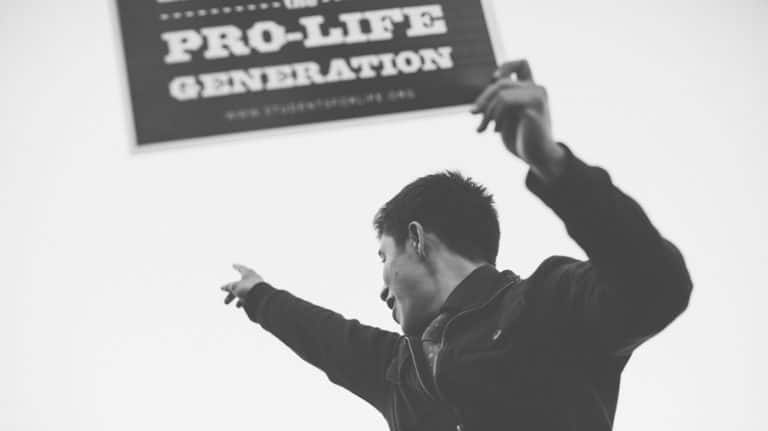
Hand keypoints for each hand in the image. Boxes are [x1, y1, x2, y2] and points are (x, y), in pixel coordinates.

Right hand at [221, 263, 263, 307]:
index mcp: (248, 273)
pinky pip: (251, 297)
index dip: (237, 267)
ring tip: (237, 306)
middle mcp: (253, 279)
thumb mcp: (235, 287)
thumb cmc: (248, 288)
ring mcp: (257, 287)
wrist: (261, 297)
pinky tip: (243, 306)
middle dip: (232, 293)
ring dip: (240, 299)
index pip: (241, 268)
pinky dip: (246, 301)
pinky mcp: (259, 295)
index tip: (233, 265)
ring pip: (246, 293)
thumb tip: (222, 287)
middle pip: (240, 285)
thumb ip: (228, 287)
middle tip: (226, 301)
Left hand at [471, 59, 565, 181]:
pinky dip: (495, 115)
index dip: (505, 67)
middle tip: (473, 114)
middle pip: (501, 82)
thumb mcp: (505, 120)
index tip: (494, 78)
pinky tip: (496, 130)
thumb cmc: (521, 140)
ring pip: (500, 92)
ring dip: (487, 112)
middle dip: (483, 99)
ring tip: (484, 128)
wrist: (538, 157)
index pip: (521, 64)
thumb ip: (496, 107)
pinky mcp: (535, 104)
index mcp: (531, 90)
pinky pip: (505, 101)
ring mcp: (537, 95)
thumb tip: (475, 108)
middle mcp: (537, 89)